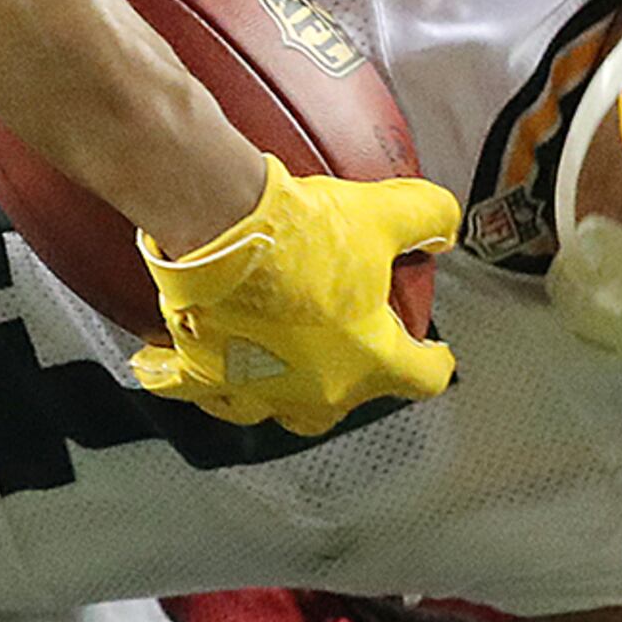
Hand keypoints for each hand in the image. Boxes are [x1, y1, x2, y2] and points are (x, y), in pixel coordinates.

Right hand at [130, 158, 457, 434]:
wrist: (222, 229)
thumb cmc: (299, 234)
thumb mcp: (383, 213)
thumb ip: (429, 216)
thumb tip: (446, 224)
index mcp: (368, 362)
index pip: (424, 378)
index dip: (434, 361)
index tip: (433, 352)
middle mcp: (314, 391)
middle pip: (345, 403)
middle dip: (350, 379)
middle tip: (346, 344)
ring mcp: (255, 390)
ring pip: (272, 408)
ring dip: (277, 389)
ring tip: (275, 366)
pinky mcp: (202, 374)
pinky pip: (187, 388)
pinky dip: (181, 376)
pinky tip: (174, 362)